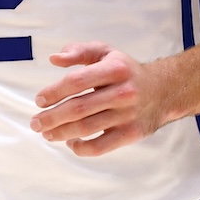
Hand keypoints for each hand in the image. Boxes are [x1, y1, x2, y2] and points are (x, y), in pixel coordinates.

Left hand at [32, 43, 172, 156]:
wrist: (163, 91)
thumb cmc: (126, 71)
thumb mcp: (106, 52)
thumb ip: (80, 51)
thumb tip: (54, 59)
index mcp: (115, 69)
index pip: (77, 81)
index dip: (54, 92)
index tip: (39, 100)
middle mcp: (123, 92)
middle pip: (79, 108)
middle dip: (52, 117)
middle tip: (36, 122)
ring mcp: (127, 115)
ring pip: (86, 128)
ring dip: (61, 133)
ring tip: (46, 133)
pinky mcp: (130, 134)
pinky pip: (100, 147)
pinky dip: (81, 148)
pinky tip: (70, 143)